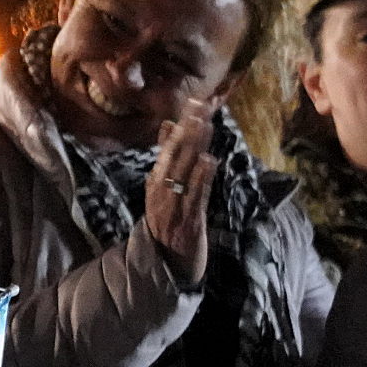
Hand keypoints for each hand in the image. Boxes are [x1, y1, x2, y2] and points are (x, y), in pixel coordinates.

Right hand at [142, 96, 214, 281]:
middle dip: (188, 130)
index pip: (169, 148)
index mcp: (156, 182)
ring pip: (184, 173)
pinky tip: (209, 161)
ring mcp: (174, 207)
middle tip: (201, 106)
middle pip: (175, 156)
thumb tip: (168, 125)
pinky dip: (201, 179)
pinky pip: (195, 197)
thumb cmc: (168, 222)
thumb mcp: (162, 187)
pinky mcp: (188, 223)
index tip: (194, 102)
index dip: (181, 125)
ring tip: (206, 125)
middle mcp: (162, 192)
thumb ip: (166, 157)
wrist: (166, 264)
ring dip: (195, 149)